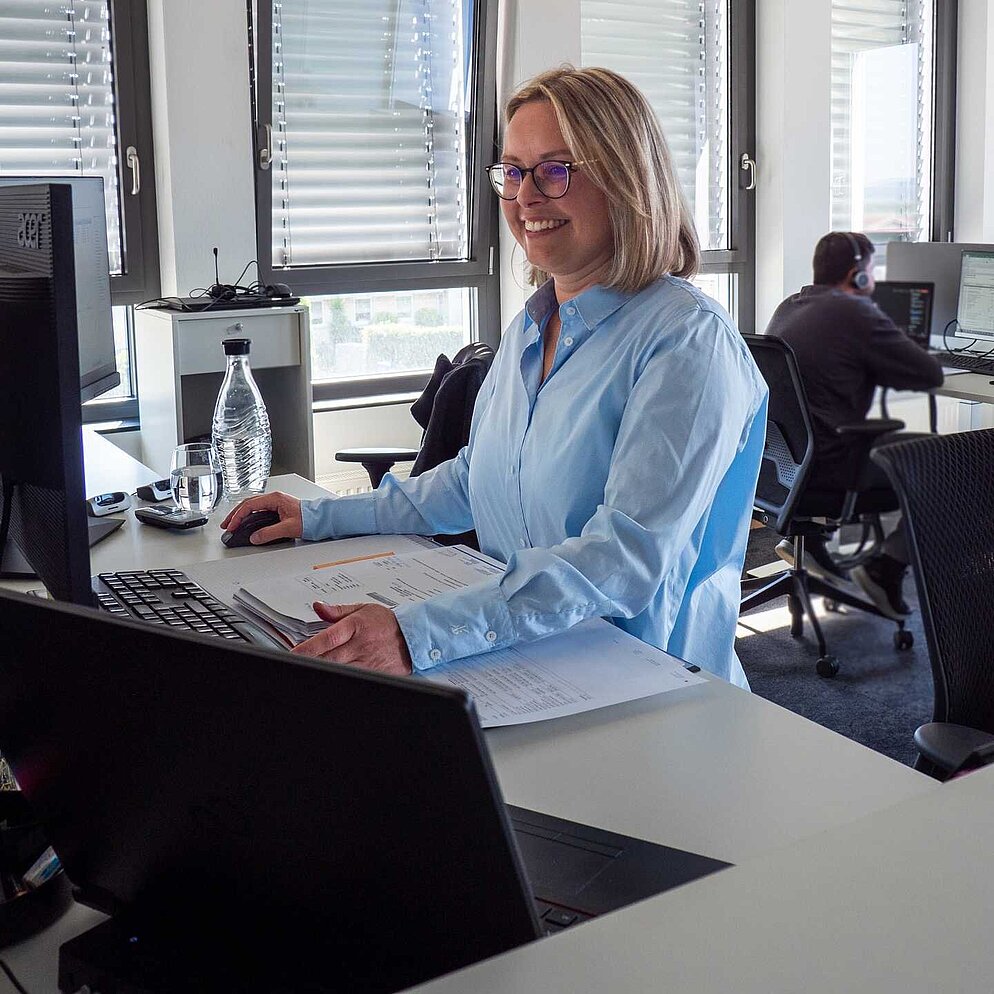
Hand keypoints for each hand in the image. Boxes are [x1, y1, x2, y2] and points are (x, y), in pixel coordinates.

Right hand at [219, 492, 302, 543]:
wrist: (321, 519)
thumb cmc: (310, 519)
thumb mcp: (288, 528)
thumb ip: (270, 533)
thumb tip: (255, 537)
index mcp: (275, 499)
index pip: (250, 505)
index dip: (238, 516)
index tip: (232, 526)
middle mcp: (274, 498)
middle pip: (248, 504)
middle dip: (235, 515)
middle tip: (226, 525)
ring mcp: (276, 503)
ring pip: (253, 507)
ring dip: (241, 515)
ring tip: (233, 524)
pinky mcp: (278, 508)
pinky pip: (259, 510)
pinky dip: (249, 516)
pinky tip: (246, 523)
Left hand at [291, 603, 413, 675]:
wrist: (413, 637)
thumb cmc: (387, 622)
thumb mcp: (363, 609)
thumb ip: (337, 610)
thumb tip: (318, 606)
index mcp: (357, 626)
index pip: (328, 638)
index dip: (308, 648)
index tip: (294, 653)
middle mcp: (361, 645)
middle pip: (330, 658)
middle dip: (312, 662)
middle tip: (297, 663)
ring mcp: (367, 662)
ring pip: (340, 670)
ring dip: (325, 670)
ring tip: (312, 668)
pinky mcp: (373, 674)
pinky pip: (354, 677)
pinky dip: (342, 676)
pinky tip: (333, 674)